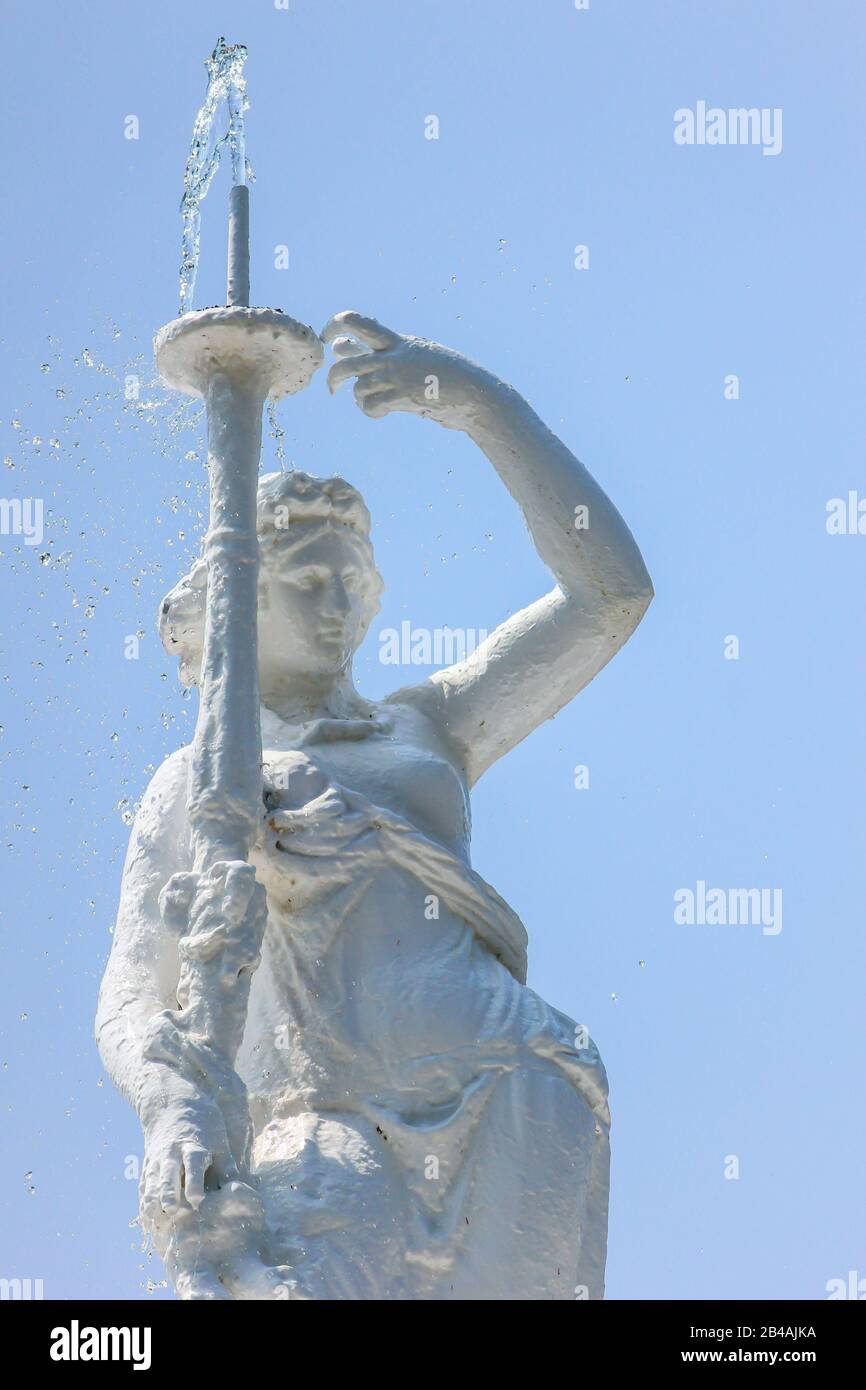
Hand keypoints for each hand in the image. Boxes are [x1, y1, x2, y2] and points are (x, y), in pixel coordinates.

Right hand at [138, 1066, 238, 1232]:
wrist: (171, 1103)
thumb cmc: (202, 1123)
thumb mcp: (219, 1138)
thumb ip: (226, 1164)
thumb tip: (238, 1188)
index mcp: (193, 1147)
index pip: (193, 1165)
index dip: (194, 1182)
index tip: (197, 1200)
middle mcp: (171, 1155)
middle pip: (167, 1175)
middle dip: (168, 1194)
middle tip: (171, 1212)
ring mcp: (157, 1161)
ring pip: (151, 1183)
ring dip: (152, 1203)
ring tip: (153, 1225)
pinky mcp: (148, 1167)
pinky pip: (144, 1187)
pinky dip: (144, 1204)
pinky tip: (146, 1223)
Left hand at [321, 310, 496, 430]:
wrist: (477, 394)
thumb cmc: (453, 379)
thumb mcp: (423, 358)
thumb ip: (397, 356)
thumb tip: (375, 359)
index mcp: (399, 342)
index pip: (357, 321)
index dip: (336, 328)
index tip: (331, 341)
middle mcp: (393, 355)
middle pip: (346, 354)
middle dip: (333, 370)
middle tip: (332, 386)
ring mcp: (396, 376)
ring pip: (356, 384)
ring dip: (356, 397)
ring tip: (366, 403)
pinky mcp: (400, 397)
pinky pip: (369, 405)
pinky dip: (370, 411)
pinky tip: (381, 412)